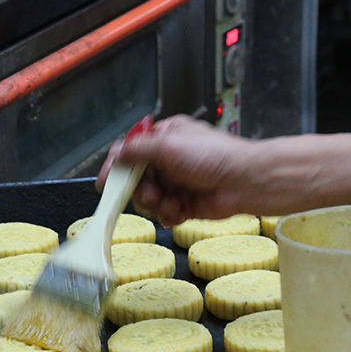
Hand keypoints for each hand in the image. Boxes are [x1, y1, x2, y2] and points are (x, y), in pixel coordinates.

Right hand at [97, 115, 258, 224]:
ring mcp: (176, 182)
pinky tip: (180, 211)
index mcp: (164, 137)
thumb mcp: (169, 144)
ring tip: (171, 201)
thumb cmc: (216, 156)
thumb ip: (137, 150)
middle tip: (151, 193)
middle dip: (140, 190)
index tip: (105, 183)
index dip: (115, 168)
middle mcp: (168, 159)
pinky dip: (169, 214)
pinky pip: (164, 213)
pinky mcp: (185, 203)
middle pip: (135, 179)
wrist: (245, 181)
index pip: (129, 151)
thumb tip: (116, 154)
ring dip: (156, 204)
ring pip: (148, 199)